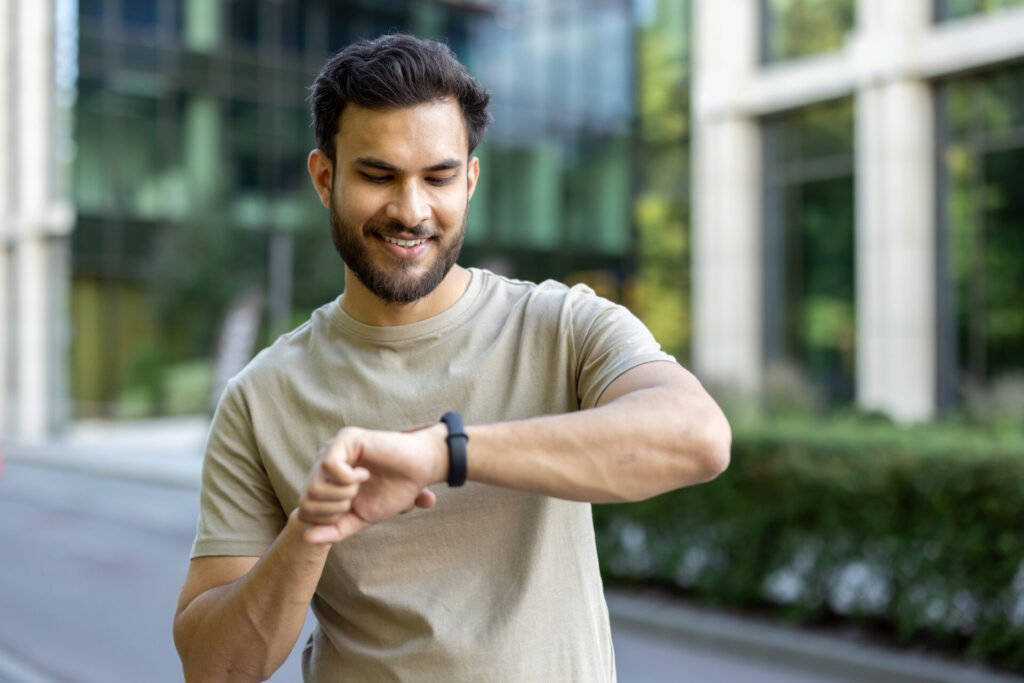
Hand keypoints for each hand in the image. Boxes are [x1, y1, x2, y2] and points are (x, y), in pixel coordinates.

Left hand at [299, 424, 445, 543]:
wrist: (420, 472)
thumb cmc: (393, 492)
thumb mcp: (361, 518)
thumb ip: (335, 529)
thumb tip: (306, 538)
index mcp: (326, 481)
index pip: (305, 510)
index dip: (328, 518)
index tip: (352, 507)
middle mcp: (324, 463)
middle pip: (307, 499)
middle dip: (335, 508)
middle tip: (357, 496)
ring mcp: (333, 449)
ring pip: (315, 485)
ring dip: (343, 493)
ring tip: (361, 483)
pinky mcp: (345, 438)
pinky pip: (328, 466)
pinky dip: (348, 478)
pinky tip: (364, 473)